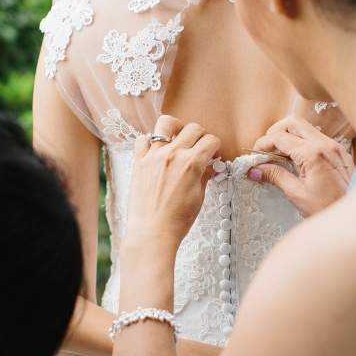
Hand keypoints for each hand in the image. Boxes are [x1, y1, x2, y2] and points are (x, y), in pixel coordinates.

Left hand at [126, 115, 221, 248]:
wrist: (153, 232)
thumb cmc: (177, 220)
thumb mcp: (199, 197)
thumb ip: (203, 175)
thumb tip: (207, 164)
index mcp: (192, 163)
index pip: (211, 140)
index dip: (216, 147)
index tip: (214, 154)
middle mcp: (173, 154)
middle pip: (193, 128)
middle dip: (202, 135)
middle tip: (201, 147)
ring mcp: (154, 156)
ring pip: (165, 123)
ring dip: (175, 127)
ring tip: (177, 137)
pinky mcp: (139, 162)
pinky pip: (142, 140)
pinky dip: (150, 141)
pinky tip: (156, 151)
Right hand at [249, 114, 353, 216]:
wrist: (355, 217)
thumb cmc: (328, 209)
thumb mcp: (297, 194)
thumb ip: (275, 176)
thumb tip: (256, 169)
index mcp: (313, 154)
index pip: (280, 137)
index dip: (263, 143)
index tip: (255, 154)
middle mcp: (326, 145)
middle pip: (293, 122)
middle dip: (276, 132)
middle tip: (267, 151)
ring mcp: (335, 147)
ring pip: (306, 128)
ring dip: (290, 136)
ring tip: (280, 157)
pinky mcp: (340, 152)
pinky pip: (318, 138)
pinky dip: (303, 143)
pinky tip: (297, 161)